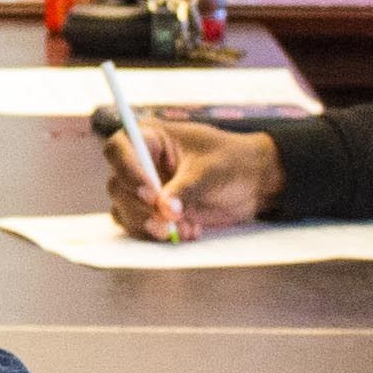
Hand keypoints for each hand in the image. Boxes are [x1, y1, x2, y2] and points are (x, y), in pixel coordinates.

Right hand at [100, 113, 282, 243]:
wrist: (253, 182)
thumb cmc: (233, 161)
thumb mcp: (211, 170)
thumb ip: (186, 188)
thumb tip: (165, 209)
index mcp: (152, 138)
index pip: (119, 149)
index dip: (127, 170)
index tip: (150, 192)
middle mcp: (142, 163)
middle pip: (118, 185)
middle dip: (139, 207)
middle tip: (165, 220)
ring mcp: (146, 189)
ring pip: (124, 209)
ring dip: (148, 224)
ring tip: (182, 229)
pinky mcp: (153, 212)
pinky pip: (140, 226)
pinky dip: (159, 234)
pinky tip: (188, 231)